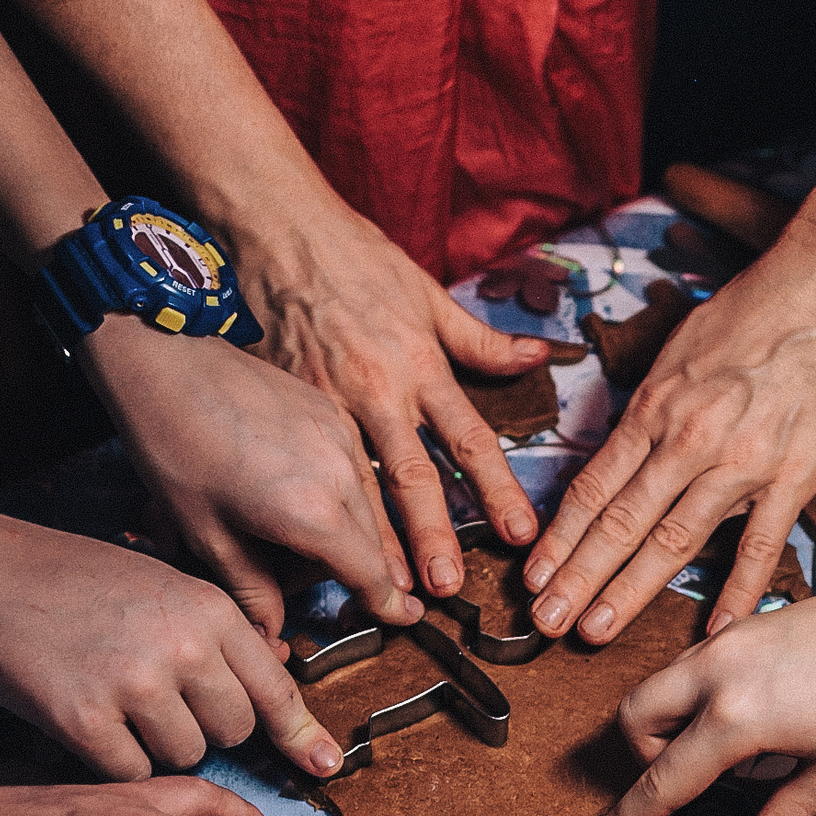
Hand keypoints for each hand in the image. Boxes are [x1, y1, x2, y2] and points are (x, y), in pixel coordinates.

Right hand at [0, 510, 343, 780]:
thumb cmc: (75, 584)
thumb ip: (218, 635)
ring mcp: (135, 684)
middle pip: (234, 732)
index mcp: (209, 610)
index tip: (325, 764)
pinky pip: (132, 772)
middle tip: (156, 696)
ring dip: (156, 743)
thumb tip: (274, 681)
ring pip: (185, 756)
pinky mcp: (86, 720)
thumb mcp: (164, 586)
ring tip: (115, 697)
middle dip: (204, 728)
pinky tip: (88, 718)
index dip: (300, 733)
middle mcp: (183, 646)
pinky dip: (113, 759)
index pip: (276, 687)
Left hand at [77, 317, 420, 632]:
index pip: (371, 575)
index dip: (385, 603)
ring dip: (341, 531)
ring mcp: (343, 438)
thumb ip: (251, 591)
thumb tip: (271, 632)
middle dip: (344, 570)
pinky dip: (336, 492)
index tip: (401, 617)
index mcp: (314, 514)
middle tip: (286, 577)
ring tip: (279, 531)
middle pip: (371, 545)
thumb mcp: (206, 535)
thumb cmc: (174, 444)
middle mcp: (343, 475)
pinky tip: (286, 490)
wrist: (166, 360)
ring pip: (367, 507)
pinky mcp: (333, 413)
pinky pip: (353, 469)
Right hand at [230, 203, 551, 595]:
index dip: (498, 489)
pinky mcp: (285, 401)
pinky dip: (315, 504)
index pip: (471, 438)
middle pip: (414, 473)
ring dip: (372, 537)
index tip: (519, 532)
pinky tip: (319, 544)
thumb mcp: (427, 292)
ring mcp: (327, 399)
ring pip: (355, 480)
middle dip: (432, 534)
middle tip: (447, 588)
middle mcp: (378, 388)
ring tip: (387, 587)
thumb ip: (481, 340)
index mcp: (421, 363)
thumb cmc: (355, 256)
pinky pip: (306, 461)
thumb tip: (538, 357)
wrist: (277, 227)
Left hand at [523, 245, 815, 643]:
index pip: (594, 487)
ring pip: (674, 540)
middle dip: (576, 578)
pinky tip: (715, 633)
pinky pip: (760, 546)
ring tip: (595, 632)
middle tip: (544, 623)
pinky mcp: (793, 478)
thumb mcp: (676, 352)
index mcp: (655, 408)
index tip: (534, 577)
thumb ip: (649, 412)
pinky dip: (736, 593)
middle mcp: (689, 440)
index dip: (559, 539)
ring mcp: (741, 464)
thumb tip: (621, 455)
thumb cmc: (750, 313)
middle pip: (620, 523)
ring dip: (629, 591)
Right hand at [582, 575, 815, 815]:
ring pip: (662, 685)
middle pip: (636, 720)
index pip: (663, 780)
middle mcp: (719, 670)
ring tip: (745, 753)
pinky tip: (766, 716)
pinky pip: (697, 665)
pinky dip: (702, 697)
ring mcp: (730, 638)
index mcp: (738, 716)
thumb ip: (786, 814)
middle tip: (695, 784)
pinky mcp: (750, 622)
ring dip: (675, 725)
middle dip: (647, 758)